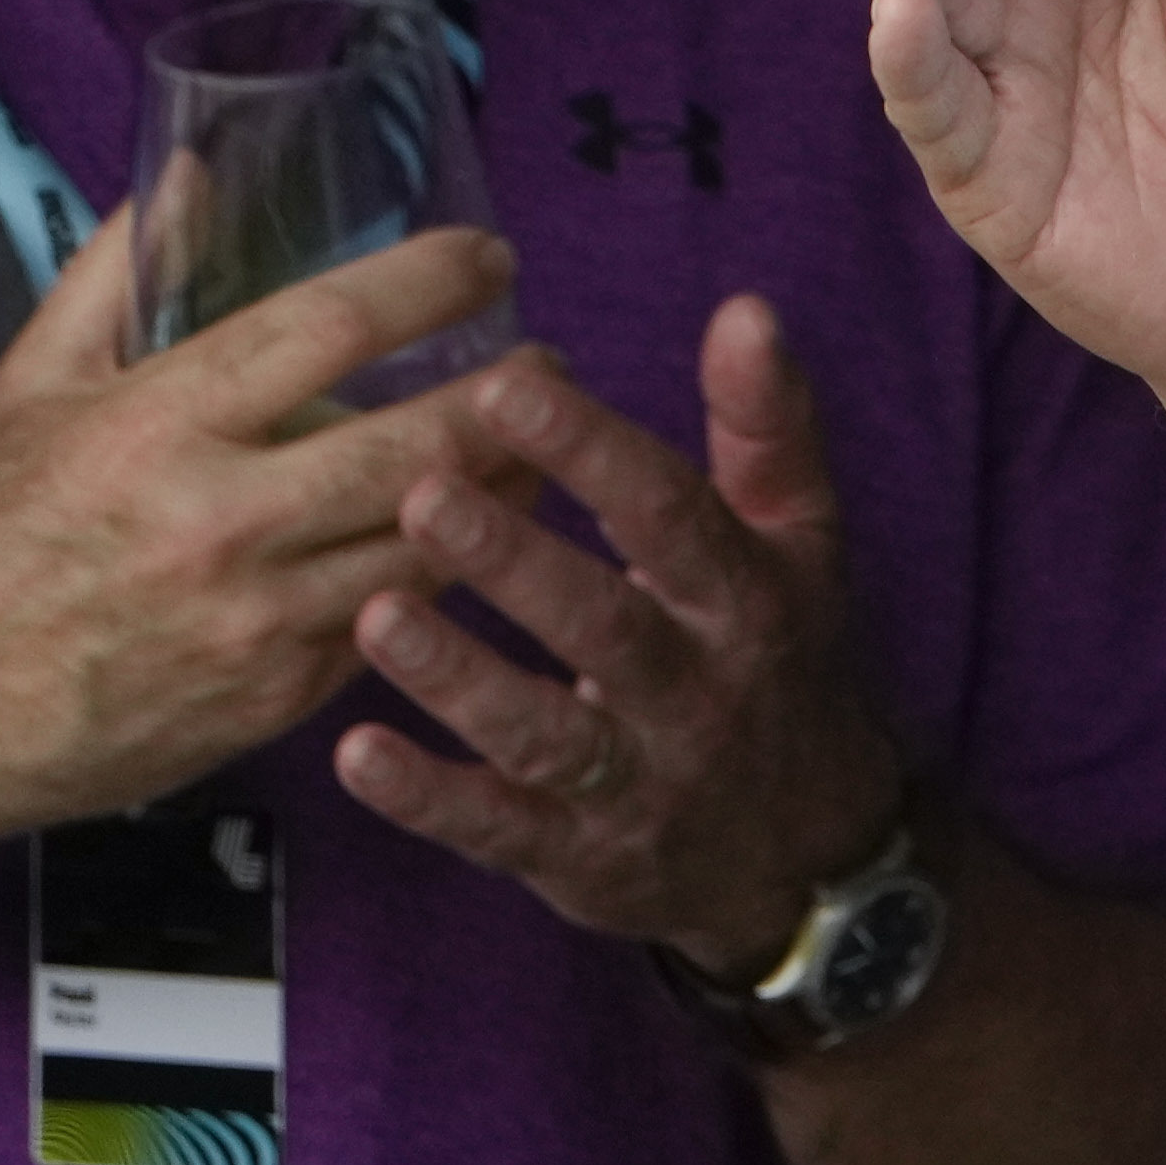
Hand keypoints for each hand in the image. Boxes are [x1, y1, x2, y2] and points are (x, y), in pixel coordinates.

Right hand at [0, 205, 537, 880]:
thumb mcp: (30, 384)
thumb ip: (122, 269)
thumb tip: (196, 169)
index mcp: (157, 424)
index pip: (333, 325)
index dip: (432, 280)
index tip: (488, 258)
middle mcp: (216, 521)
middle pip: (421, 446)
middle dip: (513, 400)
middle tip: (550, 364)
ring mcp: (252, 623)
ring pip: (427, 547)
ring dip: (503, 495)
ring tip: (536, 450)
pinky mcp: (268, 704)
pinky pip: (387, 629)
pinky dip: (435, 583)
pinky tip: (466, 548)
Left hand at [336, 295, 918, 978]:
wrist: (808, 852)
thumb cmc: (781, 657)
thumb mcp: (801, 540)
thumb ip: (766, 427)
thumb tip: (745, 308)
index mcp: (745, 598)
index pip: (671, 516)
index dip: (593, 450)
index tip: (508, 384)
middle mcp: (697, 693)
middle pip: (605, 626)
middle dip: (515, 563)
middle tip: (422, 492)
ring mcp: (637, 784)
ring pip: (545, 734)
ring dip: (460, 678)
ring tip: (376, 614)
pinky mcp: (578, 856)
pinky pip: (500, 831)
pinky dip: (429, 799)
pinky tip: (357, 754)